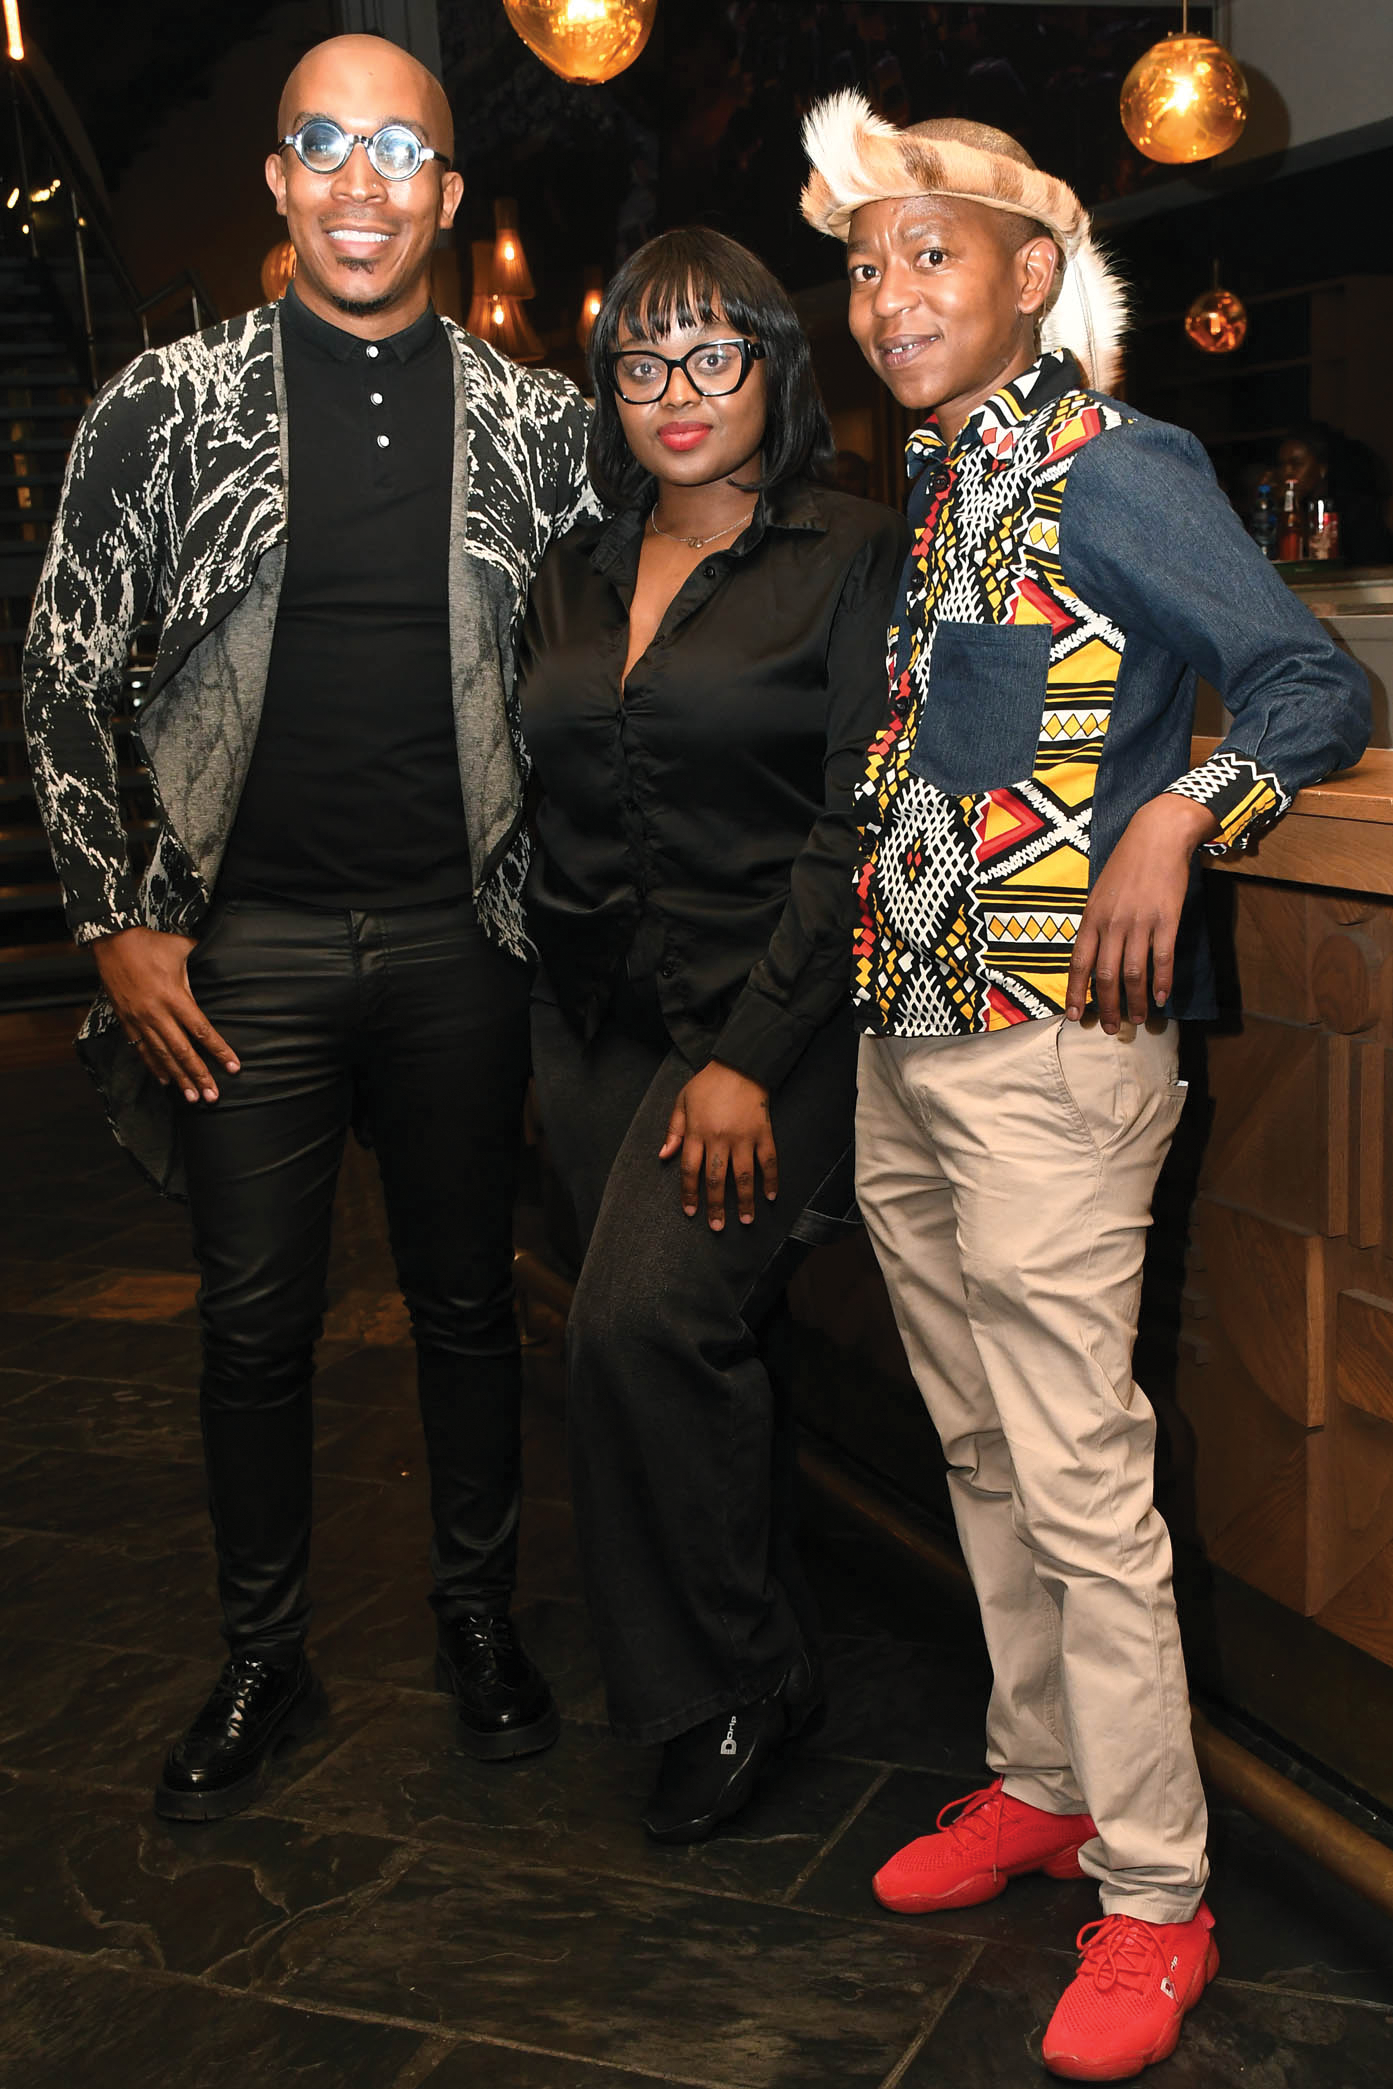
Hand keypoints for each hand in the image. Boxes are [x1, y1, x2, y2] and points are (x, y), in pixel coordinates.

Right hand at [92, 925, 239, 1102]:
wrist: (111, 940)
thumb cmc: (150, 942)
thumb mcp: (182, 948)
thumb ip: (204, 960)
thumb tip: (227, 958)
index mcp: (175, 996)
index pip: (202, 1031)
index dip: (219, 1051)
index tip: (233, 1068)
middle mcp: (157, 1013)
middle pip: (183, 1051)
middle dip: (200, 1076)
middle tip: (213, 1097)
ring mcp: (140, 1020)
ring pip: (162, 1056)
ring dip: (179, 1078)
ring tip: (193, 1098)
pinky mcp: (126, 1021)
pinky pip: (142, 1050)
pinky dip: (155, 1067)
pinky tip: (165, 1081)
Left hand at [658, 1061, 777, 1230]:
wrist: (740, 1064)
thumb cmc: (707, 1084)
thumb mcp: (682, 1102)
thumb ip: (673, 1131)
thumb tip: (663, 1157)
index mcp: (697, 1132)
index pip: (690, 1170)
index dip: (690, 1193)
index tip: (691, 1212)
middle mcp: (719, 1138)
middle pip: (715, 1179)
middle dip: (715, 1206)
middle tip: (717, 1227)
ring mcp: (743, 1136)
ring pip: (742, 1176)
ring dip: (743, 1201)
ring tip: (745, 1220)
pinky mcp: (763, 1132)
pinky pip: (768, 1160)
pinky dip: (770, 1179)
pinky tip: (770, 1196)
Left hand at [1065, 794, 1219, 1032]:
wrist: (1157, 835)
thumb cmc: (1127, 864)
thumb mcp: (1100, 893)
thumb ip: (1096, 924)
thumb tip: (1093, 956)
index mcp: (1092, 918)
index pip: (1078, 963)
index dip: (1075, 992)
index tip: (1074, 1017)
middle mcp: (1112, 923)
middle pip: (1106, 976)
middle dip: (1107, 1007)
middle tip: (1109, 1029)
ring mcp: (1140, 922)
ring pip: (1134, 973)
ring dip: (1136, 1002)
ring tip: (1140, 1020)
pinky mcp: (1166, 919)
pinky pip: (1162, 958)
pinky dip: (1162, 982)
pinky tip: (1163, 997)